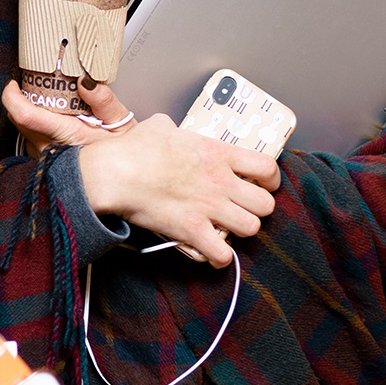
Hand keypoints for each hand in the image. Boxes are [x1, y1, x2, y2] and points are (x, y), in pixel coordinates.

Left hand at [2, 80, 137, 156]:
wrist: (124, 181)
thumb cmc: (123, 155)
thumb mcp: (121, 123)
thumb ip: (103, 101)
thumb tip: (85, 82)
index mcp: (64, 135)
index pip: (24, 115)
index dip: (12, 96)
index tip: (14, 84)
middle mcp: (49, 150)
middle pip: (20, 120)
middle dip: (24, 101)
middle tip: (41, 90)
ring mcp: (45, 160)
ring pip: (24, 132)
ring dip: (32, 118)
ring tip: (54, 110)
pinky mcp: (45, 166)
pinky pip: (32, 143)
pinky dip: (39, 131)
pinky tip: (57, 128)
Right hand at [72, 113, 279, 266]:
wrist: (115, 173)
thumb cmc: (134, 149)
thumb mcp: (159, 127)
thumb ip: (173, 130)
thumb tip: (167, 130)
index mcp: (217, 153)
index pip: (266, 167)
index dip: (270, 180)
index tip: (263, 184)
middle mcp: (221, 181)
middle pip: (265, 203)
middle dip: (256, 209)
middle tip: (241, 209)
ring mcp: (209, 207)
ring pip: (252, 228)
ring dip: (241, 231)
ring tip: (226, 230)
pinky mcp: (193, 230)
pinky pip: (222, 253)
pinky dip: (219, 257)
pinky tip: (211, 253)